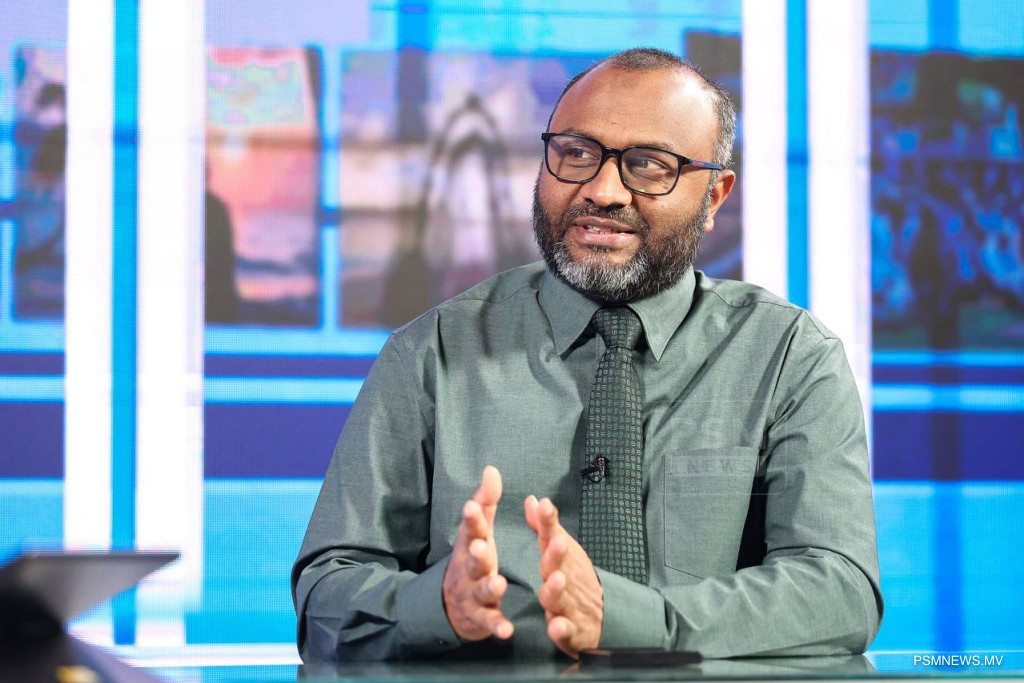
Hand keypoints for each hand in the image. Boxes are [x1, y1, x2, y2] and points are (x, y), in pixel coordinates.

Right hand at [442, 466, 513, 640]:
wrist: (449, 605)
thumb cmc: (471, 561)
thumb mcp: (477, 532)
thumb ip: (485, 503)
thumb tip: (492, 469)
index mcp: (471, 546)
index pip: (470, 530)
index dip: (471, 519)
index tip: (471, 507)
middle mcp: (470, 570)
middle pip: (473, 561)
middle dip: (477, 554)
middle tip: (482, 547)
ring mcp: (473, 594)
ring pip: (482, 591)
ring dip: (490, 588)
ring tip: (499, 584)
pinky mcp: (481, 618)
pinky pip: (489, 622)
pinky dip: (496, 626)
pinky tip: (506, 630)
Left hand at [524, 495, 602, 656]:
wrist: (605, 617)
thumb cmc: (576, 579)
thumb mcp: (561, 550)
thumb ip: (545, 527)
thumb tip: (533, 500)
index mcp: (561, 560)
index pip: (553, 538)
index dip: (548, 522)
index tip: (544, 505)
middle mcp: (566, 579)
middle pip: (558, 566)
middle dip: (557, 554)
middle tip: (557, 541)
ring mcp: (569, 605)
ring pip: (560, 597)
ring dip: (557, 589)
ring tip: (557, 579)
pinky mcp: (571, 631)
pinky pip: (565, 631)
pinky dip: (561, 630)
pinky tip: (556, 628)